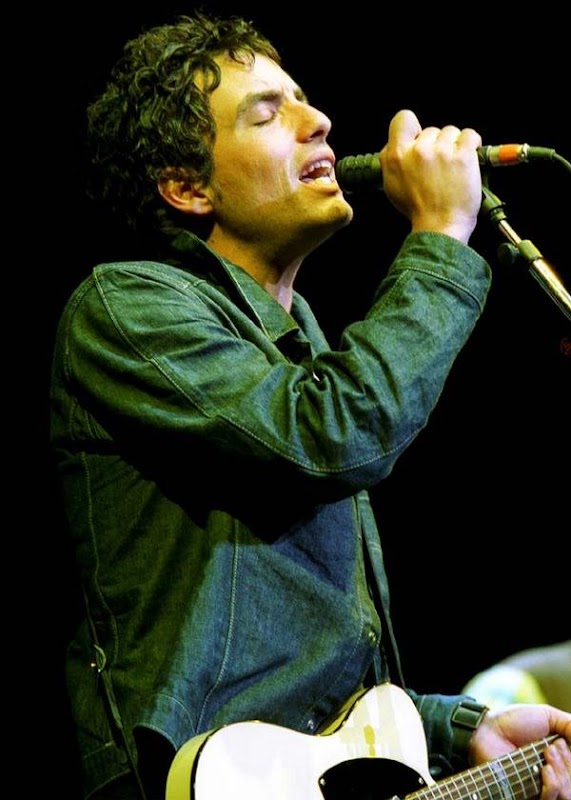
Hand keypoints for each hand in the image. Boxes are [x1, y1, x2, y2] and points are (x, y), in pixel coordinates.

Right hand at [379, 109, 482, 244]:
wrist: (440, 226)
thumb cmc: (418, 210)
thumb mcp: (392, 186)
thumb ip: (391, 162)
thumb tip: (394, 145)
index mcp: (396, 156)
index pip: (403, 119)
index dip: (413, 127)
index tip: (419, 138)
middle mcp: (418, 150)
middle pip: (431, 130)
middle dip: (437, 145)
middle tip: (439, 167)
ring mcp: (441, 151)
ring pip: (451, 132)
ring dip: (454, 146)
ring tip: (453, 167)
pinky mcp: (462, 154)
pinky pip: (470, 135)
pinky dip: (472, 144)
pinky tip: (468, 157)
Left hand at [469, 703, 570, 799]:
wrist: (489, 730)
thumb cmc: (514, 722)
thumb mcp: (547, 716)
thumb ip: (569, 725)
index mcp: (562, 758)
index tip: (560, 743)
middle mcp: (556, 775)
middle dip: (568, 764)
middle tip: (551, 748)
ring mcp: (543, 787)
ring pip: (567, 794)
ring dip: (563, 774)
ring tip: (546, 756)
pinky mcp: (529, 796)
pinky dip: (553, 786)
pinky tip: (545, 770)